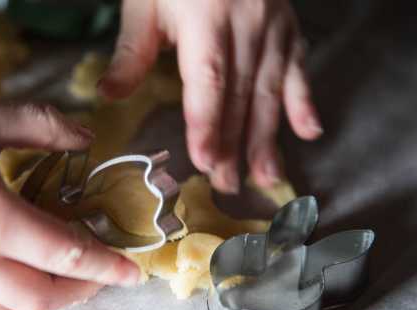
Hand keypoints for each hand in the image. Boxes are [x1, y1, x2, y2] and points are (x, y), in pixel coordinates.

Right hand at [0, 87, 138, 309]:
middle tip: (98, 271)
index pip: (69, 256)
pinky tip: (10, 272)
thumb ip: (45, 127)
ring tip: (58, 275)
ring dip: (44, 300)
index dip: (108, 267)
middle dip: (81, 290)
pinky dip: (6, 301)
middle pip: (43, 298)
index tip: (135, 274)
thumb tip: (87, 139)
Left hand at [99, 0, 321, 191]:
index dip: (207, 122)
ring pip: (270, 90)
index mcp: (206, 17)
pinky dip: (304, 101)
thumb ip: (131, 51)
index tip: (203, 160)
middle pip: (240, 94)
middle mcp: (246, 24)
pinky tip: (309, 132)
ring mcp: (273, 26)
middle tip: (227, 184)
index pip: (209, 79)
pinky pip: (298, 68)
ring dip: (268, 136)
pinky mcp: (288, 27)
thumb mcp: (145, 1)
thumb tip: (107, 95)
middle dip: (233, 143)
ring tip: (265, 176)